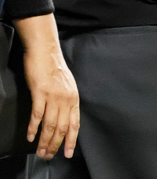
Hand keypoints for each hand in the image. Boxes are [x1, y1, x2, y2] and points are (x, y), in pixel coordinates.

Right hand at [23, 37, 79, 158]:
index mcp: (74, 97)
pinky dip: (33, 128)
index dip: (71, 140)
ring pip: (50, 125)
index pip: (75, 123)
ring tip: (39, 151)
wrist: (46, 52)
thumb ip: (67, 101)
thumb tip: (65, 118)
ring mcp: (53, 96)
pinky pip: (37, 115)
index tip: (67, 153)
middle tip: (47, 156)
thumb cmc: (55, 68)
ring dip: (44, 141)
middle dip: (55, 145)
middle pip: (61, 127)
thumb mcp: (67, 86)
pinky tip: (30, 137)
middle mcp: (66, 98)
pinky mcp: (40, 93)